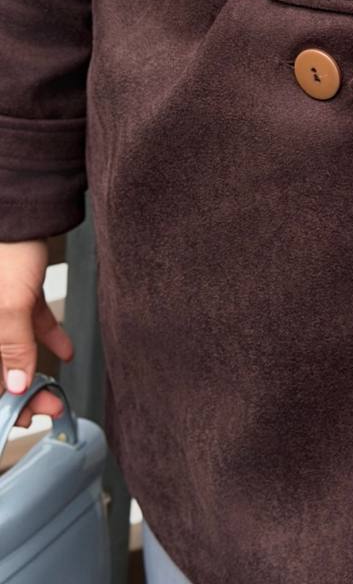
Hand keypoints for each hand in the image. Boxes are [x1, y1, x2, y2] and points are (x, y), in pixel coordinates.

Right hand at [0, 239, 73, 427]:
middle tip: (47, 409)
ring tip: (56, 392)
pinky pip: (30, 325)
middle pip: (0, 369)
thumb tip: (15, 386)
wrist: (24, 212)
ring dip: (35, 372)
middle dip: (22, 393)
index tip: (22, 419)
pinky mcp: (17, 294)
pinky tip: (66, 352)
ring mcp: (0, 310)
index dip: (3, 402)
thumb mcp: (8, 307)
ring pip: (15, 350)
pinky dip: (48, 339)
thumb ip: (11, 348)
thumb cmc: (7, 252)